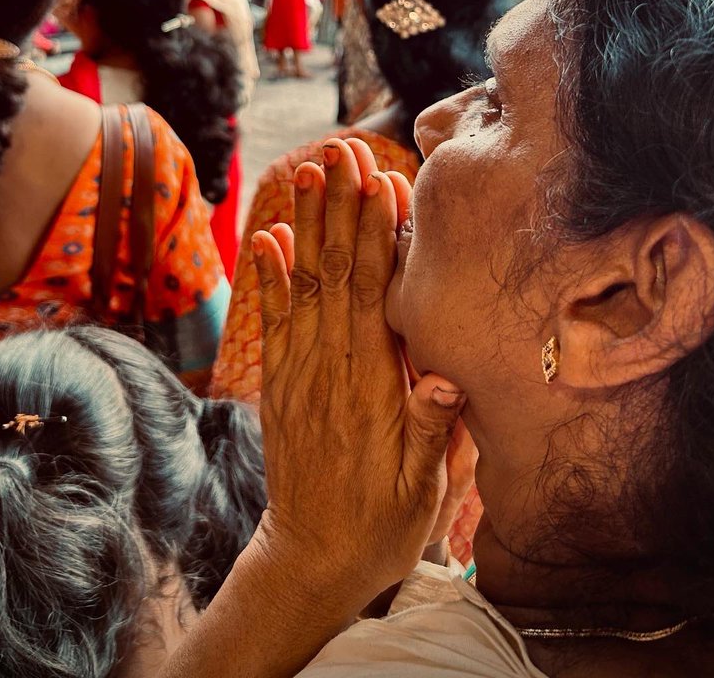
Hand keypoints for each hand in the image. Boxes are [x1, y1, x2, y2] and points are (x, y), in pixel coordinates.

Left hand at [251, 137, 465, 611]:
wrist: (311, 562)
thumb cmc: (380, 528)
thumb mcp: (421, 494)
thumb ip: (430, 433)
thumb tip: (444, 379)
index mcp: (369, 387)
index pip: (372, 294)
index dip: (375, 234)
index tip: (378, 181)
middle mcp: (329, 369)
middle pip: (335, 273)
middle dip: (339, 208)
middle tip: (341, 151)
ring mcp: (299, 373)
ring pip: (304, 285)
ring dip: (306, 225)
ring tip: (308, 171)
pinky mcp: (283, 383)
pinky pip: (277, 320)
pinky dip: (271, 276)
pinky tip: (268, 238)